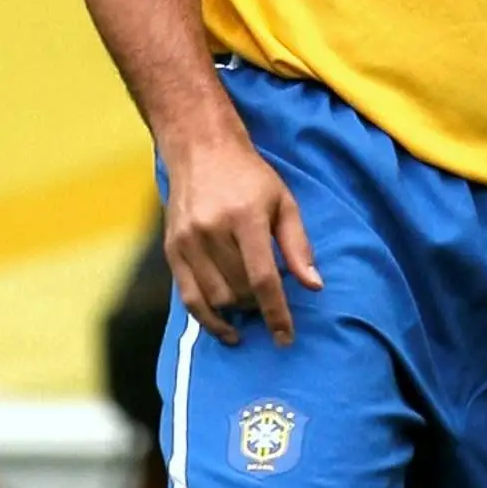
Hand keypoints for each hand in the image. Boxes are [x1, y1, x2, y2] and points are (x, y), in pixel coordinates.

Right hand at [162, 119, 323, 346]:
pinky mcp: (172, 250)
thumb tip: (314, 286)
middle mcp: (211, 230)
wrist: (200, 149)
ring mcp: (187, 241)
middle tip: (270, 301)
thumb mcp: (283, 202)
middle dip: (259, 306)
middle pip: (239, 291)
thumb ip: (298, 246)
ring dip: (237, 311)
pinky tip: (225, 330)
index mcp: (245, 217)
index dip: (276, 313)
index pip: (262, 278)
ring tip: (250, 305)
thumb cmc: (249, 177)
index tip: (286, 338)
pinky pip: (189, 298)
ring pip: (215, 298)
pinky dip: (208, 320)